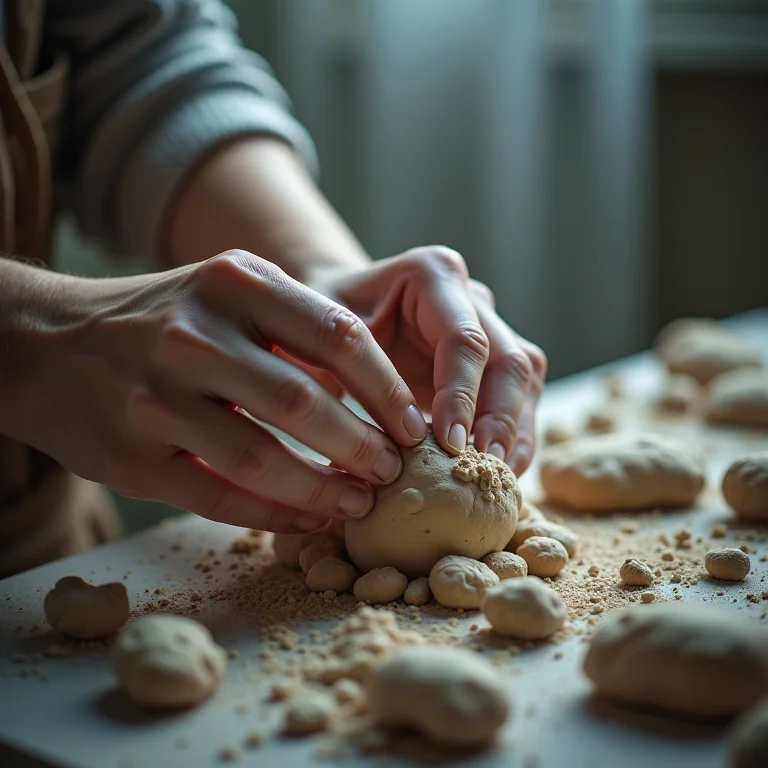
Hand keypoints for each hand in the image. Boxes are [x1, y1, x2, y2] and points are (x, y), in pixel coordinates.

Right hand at [2, 252, 427, 532]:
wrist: (48, 344)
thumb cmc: (161, 319)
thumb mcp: (225, 289)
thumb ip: (294, 321)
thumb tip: (380, 388)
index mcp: (232, 284)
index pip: (336, 334)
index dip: (385, 387)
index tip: (413, 424)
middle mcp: (191, 336)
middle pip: (302, 402)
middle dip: (361, 446)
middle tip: (393, 471)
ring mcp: (154, 398)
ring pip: (260, 459)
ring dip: (321, 491)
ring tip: (358, 503)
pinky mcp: (128, 456)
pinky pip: (217, 496)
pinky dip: (272, 515)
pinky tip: (306, 519)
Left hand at [306, 247, 546, 474]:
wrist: (335, 314)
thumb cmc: (324, 323)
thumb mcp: (321, 337)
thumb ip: (348, 376)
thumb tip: (370, 455)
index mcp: (432, 275)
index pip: (463, 339)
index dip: (463, 394)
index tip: (451, 444)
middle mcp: (471, 297)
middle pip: (509, 359)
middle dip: (501, 420)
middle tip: (484, 470)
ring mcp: (490, 327)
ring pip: (524, 380)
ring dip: (516, 434)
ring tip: (497, 480)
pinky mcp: (493, 361)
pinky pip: (519, 397)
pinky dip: (512, 437)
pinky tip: (496, 472)